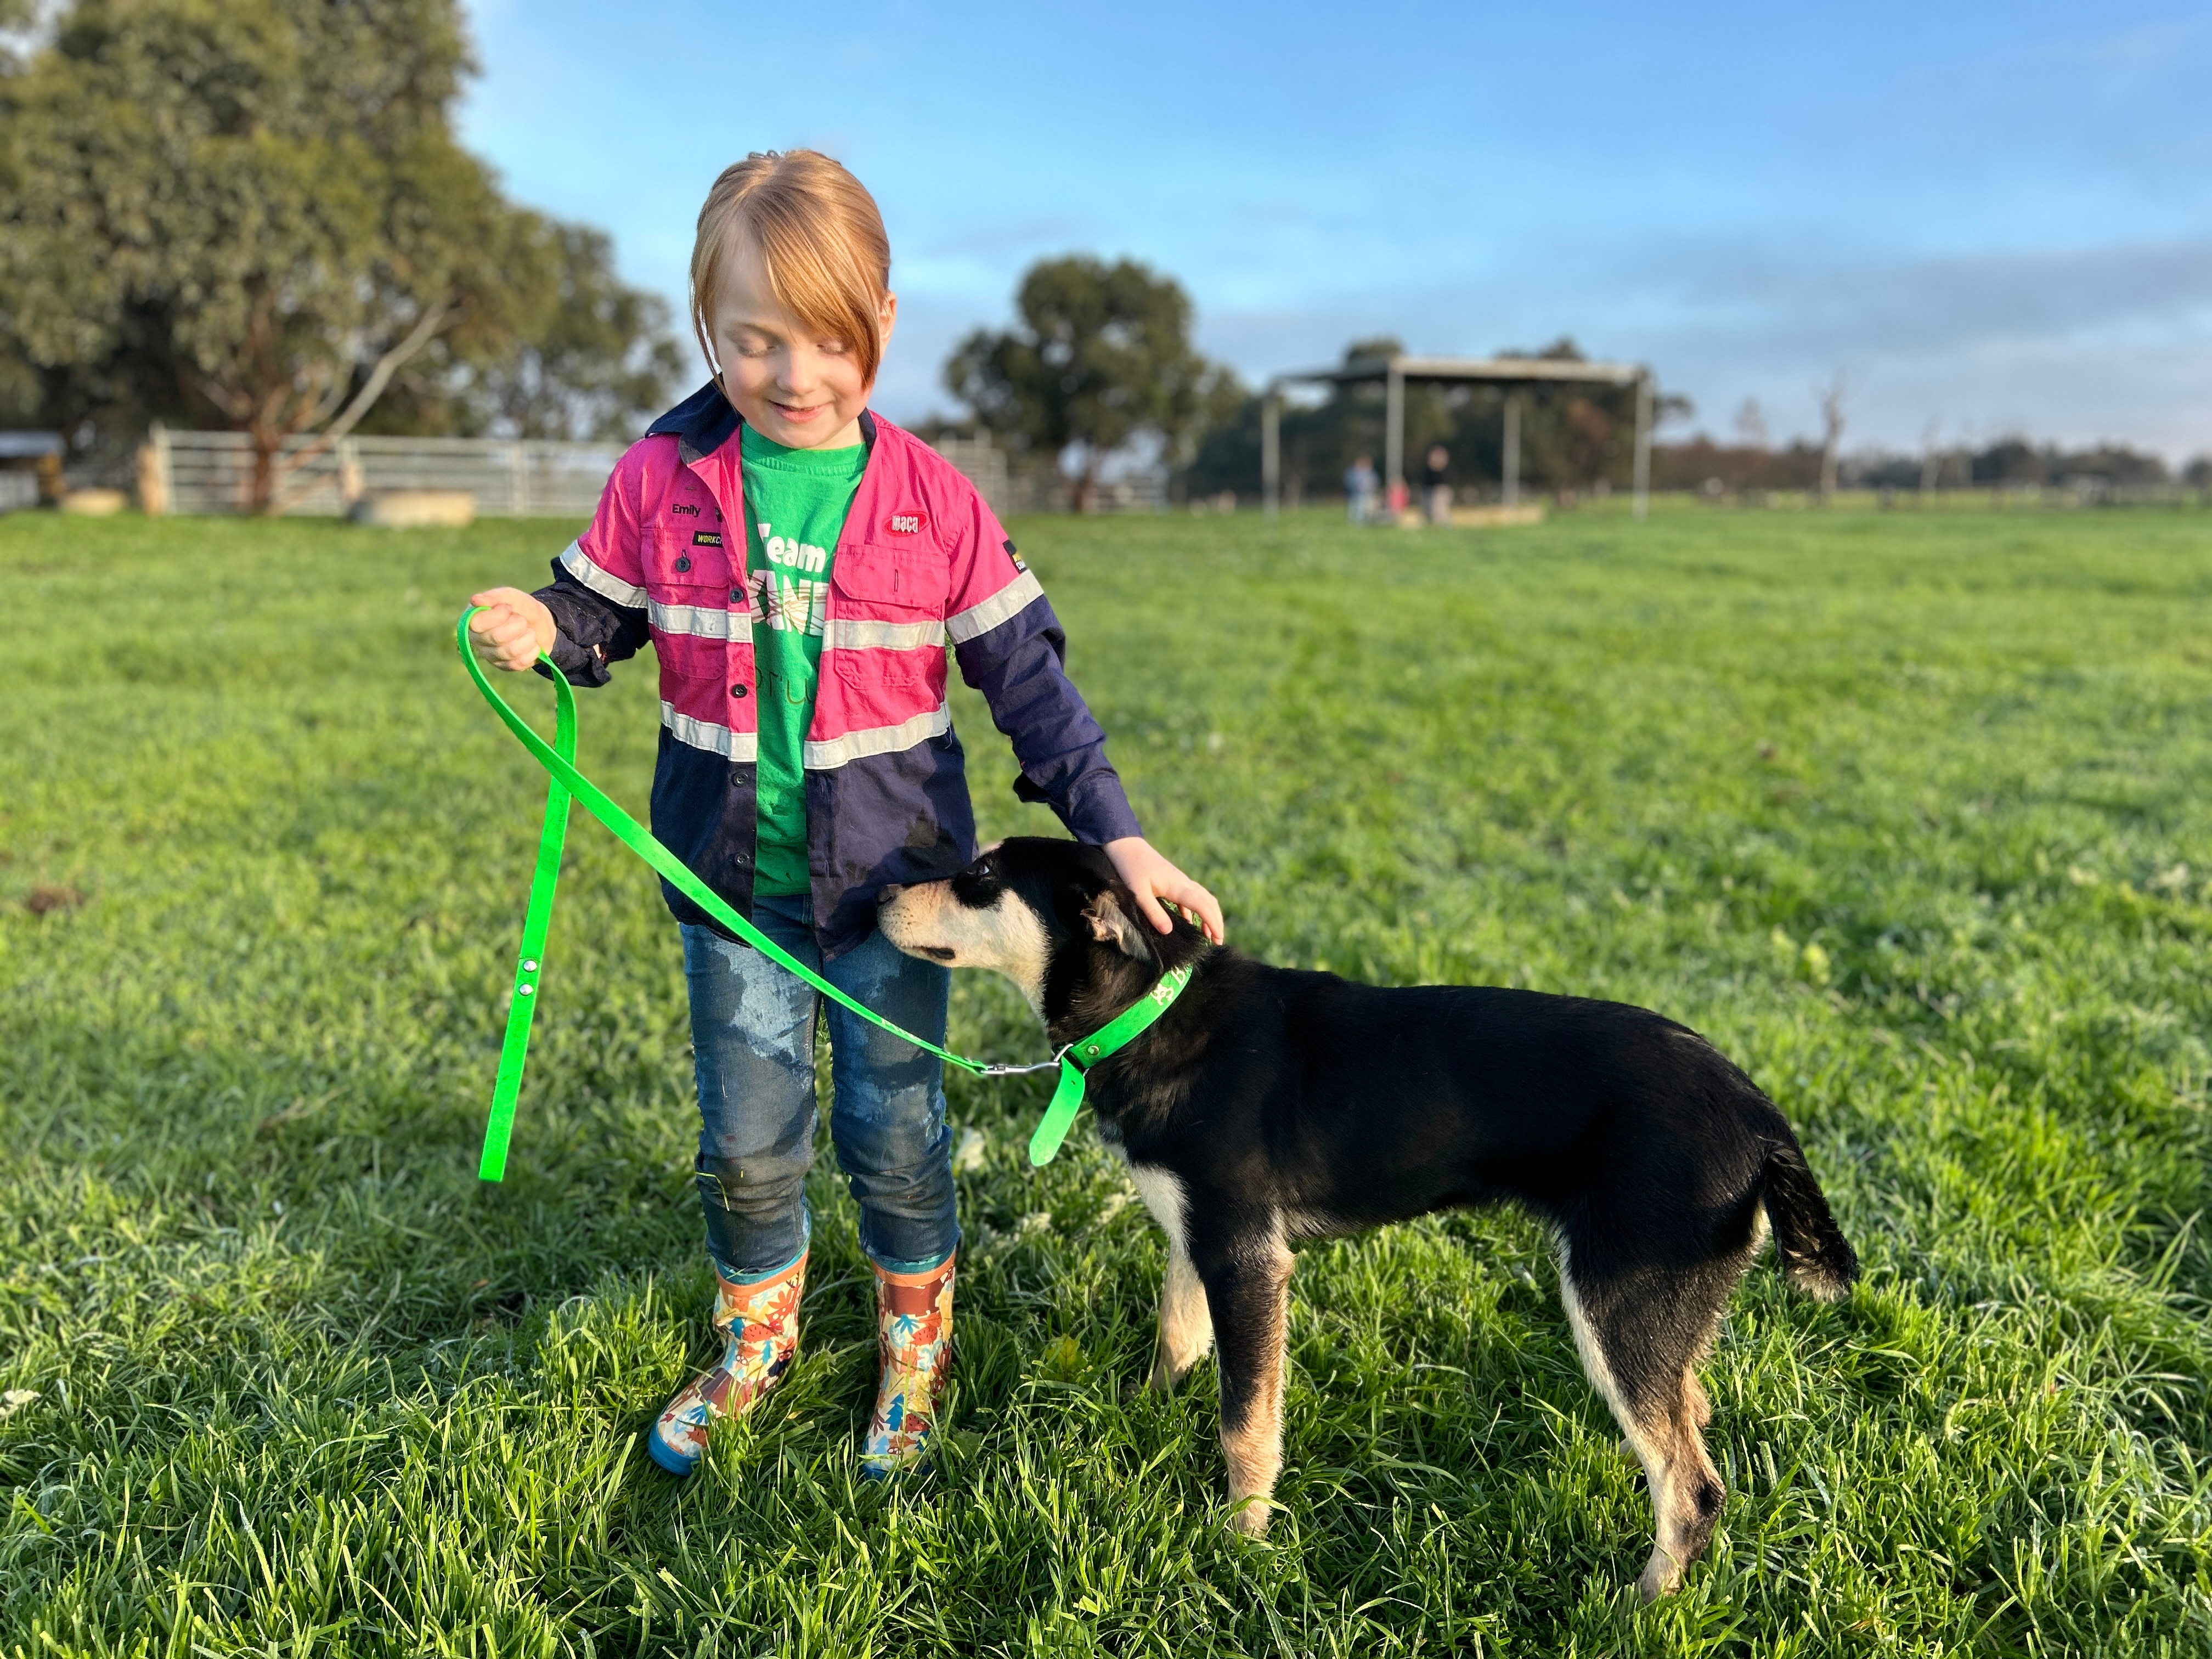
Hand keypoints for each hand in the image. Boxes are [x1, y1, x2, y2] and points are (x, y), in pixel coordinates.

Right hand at [466, 588, 555, 671]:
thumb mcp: (510, 596)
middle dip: (518, 625)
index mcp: (473, 621)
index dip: (497, 616)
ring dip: (527, 637)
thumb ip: (494, 597)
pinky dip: (532, 649)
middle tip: (522, 620)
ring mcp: (491, 656)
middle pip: (497, 637)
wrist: (541, 624)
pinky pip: (521, 662)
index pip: (477, 624)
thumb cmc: (520, 608)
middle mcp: (478, 640)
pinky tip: (531, 643)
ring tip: (528, 631)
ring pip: (511, 651)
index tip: (508, 608)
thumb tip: (474, 600)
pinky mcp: (506, 666)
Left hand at [1104, 837, 1224, 943]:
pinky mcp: (1174, 882)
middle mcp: (1184, 883)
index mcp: (1177, 886)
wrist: (1127, 846)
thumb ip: (1153, 912)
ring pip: (1203, 898)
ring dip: (1209, 916)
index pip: (1202, 905)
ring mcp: (1180, 882)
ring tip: (1209, 935)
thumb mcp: (1138, 893)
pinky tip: (1190, 923)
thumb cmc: (1131, 868)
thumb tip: (1168, 931)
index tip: (1217, 939)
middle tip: (1218, 941)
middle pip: (1209, 902)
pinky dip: (1196, 911)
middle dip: (1216, 921)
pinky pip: (1192, 897)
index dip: (1212, 922)